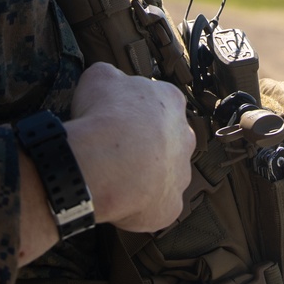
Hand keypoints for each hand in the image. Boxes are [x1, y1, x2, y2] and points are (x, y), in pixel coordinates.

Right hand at [65, 62, 194, 234]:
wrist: (105, 161)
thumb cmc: (104, 115)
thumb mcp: (99, 77)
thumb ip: (112, 77)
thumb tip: (111, 81)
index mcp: (170, 101)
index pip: (158, 103)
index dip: (134, 111)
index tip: (116, 117)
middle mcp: (184, 137)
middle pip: (167, 139)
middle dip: (146, 144)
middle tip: (117, 149)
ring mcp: (180, 174)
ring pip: (164, 174)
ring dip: (145, 175)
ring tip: (115, 176)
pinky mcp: (171, 206)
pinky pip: (156, 205)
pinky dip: (139, 204)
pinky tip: (118, 198)